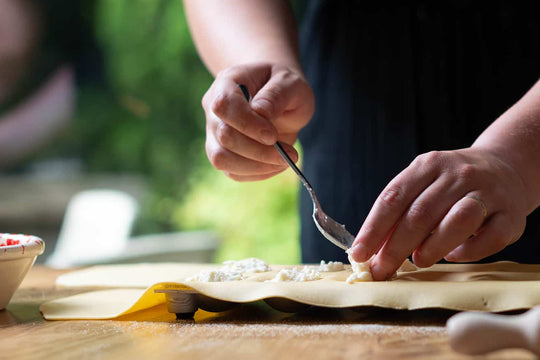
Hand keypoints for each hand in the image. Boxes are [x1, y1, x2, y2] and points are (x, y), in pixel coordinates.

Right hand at [202, 63, 314, 180]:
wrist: (280, 94)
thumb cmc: (283, 85)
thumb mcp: (290, 82)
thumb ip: (277, 94)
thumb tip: (261, 113)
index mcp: (227, 83)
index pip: (224, 105)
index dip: (247, 124)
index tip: (273, 135)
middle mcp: (214, 109)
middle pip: (224, 137)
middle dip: (259, 151)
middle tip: (290, 154)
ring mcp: (215, 134)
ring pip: (221, 159)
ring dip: (256, 166)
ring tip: (285, 161)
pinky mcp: (224, 154)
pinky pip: (233, 172)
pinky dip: (258, 173)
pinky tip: (277, 164)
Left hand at [349, 147, 528, 279]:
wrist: (506, 168)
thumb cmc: (452, 185)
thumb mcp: (423, 185)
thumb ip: (399, 213)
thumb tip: (369, 250)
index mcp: (428, 165)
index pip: (393, 197)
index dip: (373, 228)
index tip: (359, 254)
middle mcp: (458, 174)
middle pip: (421, 213)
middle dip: (395, 247)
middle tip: (381, 270)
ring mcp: (488, 193)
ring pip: (458, 220)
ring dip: (433, 246)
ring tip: (418, 261)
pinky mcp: (511, 215)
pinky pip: (490, 237)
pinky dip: (469, 251)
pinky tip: (454, 256)